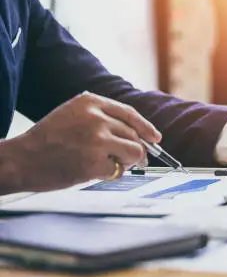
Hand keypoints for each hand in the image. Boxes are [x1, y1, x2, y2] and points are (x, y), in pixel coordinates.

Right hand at [0, 92, 160, 192]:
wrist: (21, 159)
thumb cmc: (48, 139)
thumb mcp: (73, 114)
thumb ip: (102, 118)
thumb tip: (138, 134)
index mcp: (91, 102)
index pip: (130, 113)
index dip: (146, 127)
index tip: (156, 138)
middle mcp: (96, 118)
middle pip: (134, 134)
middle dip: (138, 149)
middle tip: (135, 161)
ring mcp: (97, 140)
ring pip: (134, 151)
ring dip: (130, 161)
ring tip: (115, 165)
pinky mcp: (94, 163)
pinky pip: (120, 170)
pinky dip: (114, 174)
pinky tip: (98, 172)